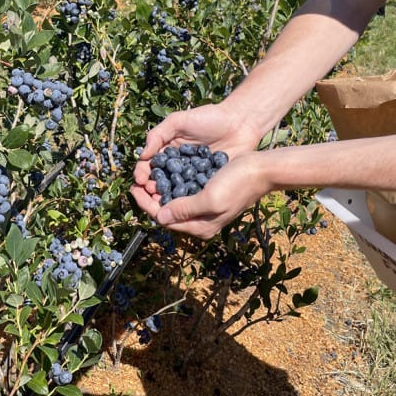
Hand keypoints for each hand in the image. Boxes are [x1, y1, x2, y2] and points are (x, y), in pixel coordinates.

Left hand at [131, 151, 271, 239]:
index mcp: (200, 227)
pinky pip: (184, 193)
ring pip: (174, 202)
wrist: (262, 169)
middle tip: (136, 181)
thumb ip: (184, 209)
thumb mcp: (209, 198)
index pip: (164, 219)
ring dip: (160, 190)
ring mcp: (205, 209)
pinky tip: (165, 173)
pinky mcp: (208, 195)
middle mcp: (201, 221)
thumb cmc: (238, 183)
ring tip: (147, 176)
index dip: (146, 204)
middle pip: (167, 212)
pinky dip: (172, 184)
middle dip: (150, 198)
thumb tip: (160, 217)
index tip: (133, 188)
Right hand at [132, 103, 259, 193]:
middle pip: (159, 182)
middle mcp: (177, 166)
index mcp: (167, 151)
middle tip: (151, 195)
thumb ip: (158, 134)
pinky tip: (184, 205)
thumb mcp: (179, 121)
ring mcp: (192, 176)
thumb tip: (142, 156)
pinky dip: (188, 200)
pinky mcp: (208, 183)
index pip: (148, 166)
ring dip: (167, 199)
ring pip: (175, 192)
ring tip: (163, 202)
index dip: (142, 174)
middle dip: (151, 190)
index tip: (140, 181)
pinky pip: (195, 194)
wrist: (240, 122)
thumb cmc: (209, 117)